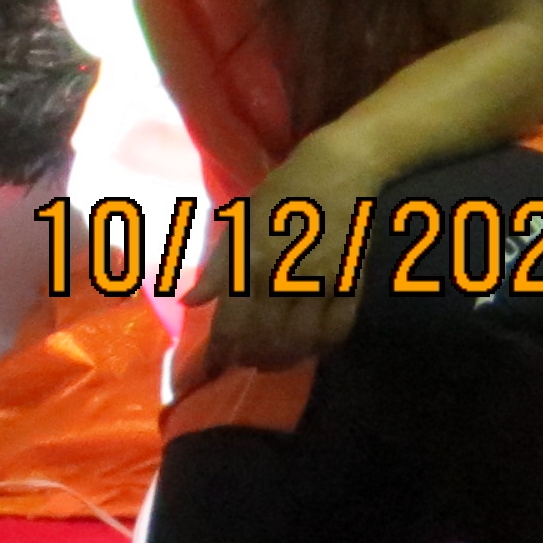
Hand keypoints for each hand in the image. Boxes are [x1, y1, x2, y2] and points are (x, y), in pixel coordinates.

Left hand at [180, 139, 384, 380]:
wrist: (336, 174)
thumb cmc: (279, 196)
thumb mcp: (238, 224)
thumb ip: (217, 267)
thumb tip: (190, 301)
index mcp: (250, 261)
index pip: (231, 325)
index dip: (220, 353)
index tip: (212, 367)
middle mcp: (284, 277)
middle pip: (264, 341)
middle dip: (248, 359)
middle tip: (239, 363)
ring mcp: (322, 284)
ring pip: (299, 344)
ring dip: (281, 360)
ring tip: (267, 361)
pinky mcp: (352, 286)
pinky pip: (335, 332)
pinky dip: (319, 348)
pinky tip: (305, 349)